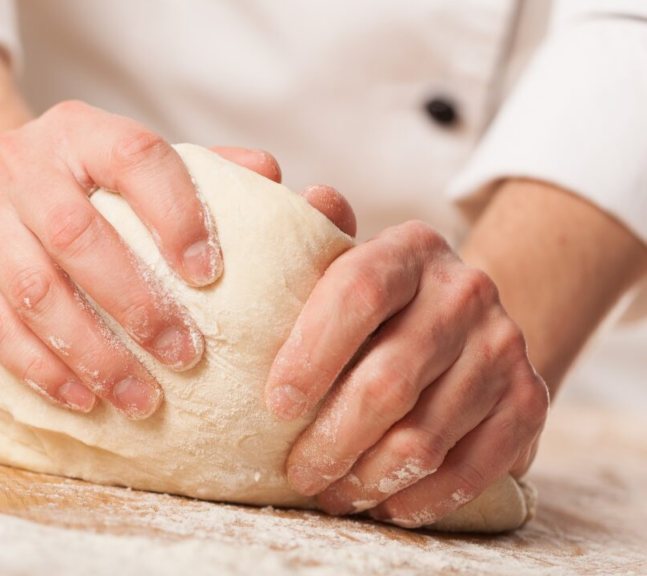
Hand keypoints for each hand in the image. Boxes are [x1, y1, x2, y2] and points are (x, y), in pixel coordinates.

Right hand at [0, 100, 281, 418]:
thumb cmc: (76, 183)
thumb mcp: (125, 162)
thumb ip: (199, 170)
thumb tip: (271, 176)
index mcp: (79, 129)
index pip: (135, 156)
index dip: (177, 212)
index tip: (209, 274)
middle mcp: (20, 161)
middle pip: (76, 234)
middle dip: (134, 303)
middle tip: (183, 356)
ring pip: (32, 289)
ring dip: (90, 353)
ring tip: (139, 398)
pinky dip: (39, 368)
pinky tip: (80, 398)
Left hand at [264, 210, 549, 527]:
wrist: (466, 320)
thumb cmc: (377, 302)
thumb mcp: (344, 263)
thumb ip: (313, 241)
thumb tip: (308, 198)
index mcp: (410, 249)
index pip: (358, 291)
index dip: (311, 352)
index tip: (275, 404)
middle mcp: (466, 291)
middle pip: (389, 380)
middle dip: (331, 439)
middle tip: (297, 471)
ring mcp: (503, 347)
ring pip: (426, 435)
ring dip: (369, 477)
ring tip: (331, 493)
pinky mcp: (530, 401)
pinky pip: (474, 468)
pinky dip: (424, 498)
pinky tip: (388, 505)